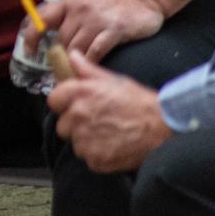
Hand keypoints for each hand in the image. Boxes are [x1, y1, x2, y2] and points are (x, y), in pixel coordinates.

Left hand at [40, 0, 164, 61]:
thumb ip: (70, 8)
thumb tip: (52, 25)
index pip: (42, 18)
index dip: (31, 36)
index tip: (30, 51)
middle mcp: (80, 9)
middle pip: (60, 40)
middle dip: (59, 57)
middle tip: (60, 68)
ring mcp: (97, 20)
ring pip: (75, 49)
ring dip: (73, 63)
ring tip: (74, 73)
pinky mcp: (114, 30)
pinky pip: (95, 52)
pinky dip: (90, 63)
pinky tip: (90, 68)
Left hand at [47, 52, 170, 170]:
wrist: (161, 129)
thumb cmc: (139, 102)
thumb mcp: (113, 79)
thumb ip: (87, 69)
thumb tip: (71, 55)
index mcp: (80, 93)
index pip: (53, 100)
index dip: (63, 103)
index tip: (73, 105)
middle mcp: (78, 116)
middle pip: (62, 125)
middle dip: (75, 124)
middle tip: (96, 121)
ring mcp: (85, 140)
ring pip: (75, 143)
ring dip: (87, 141)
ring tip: (108, 133)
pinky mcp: (95, 160)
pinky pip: (88, 158)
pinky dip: (98, 155)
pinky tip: (113, 146)